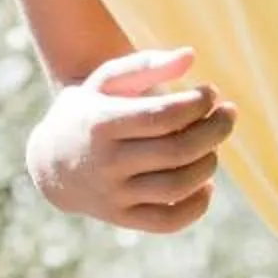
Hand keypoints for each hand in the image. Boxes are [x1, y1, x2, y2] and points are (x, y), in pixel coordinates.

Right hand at [26, 48, 235, 232]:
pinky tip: (205, 183)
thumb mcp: (105, 80)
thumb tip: (190, 55)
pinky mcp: (122, 219)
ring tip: (213, 146)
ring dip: (209, 163)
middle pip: (178, 150)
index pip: (164, 115)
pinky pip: (169, 221)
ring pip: (178, 185)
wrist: (49, 163)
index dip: (198, 103)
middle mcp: (105, 163)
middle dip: (215, 130)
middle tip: (228, 115)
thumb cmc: (88, 112)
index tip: (210, 93)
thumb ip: (146, 64)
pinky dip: (197, 206)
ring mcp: (113, 195)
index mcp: (100, 124)